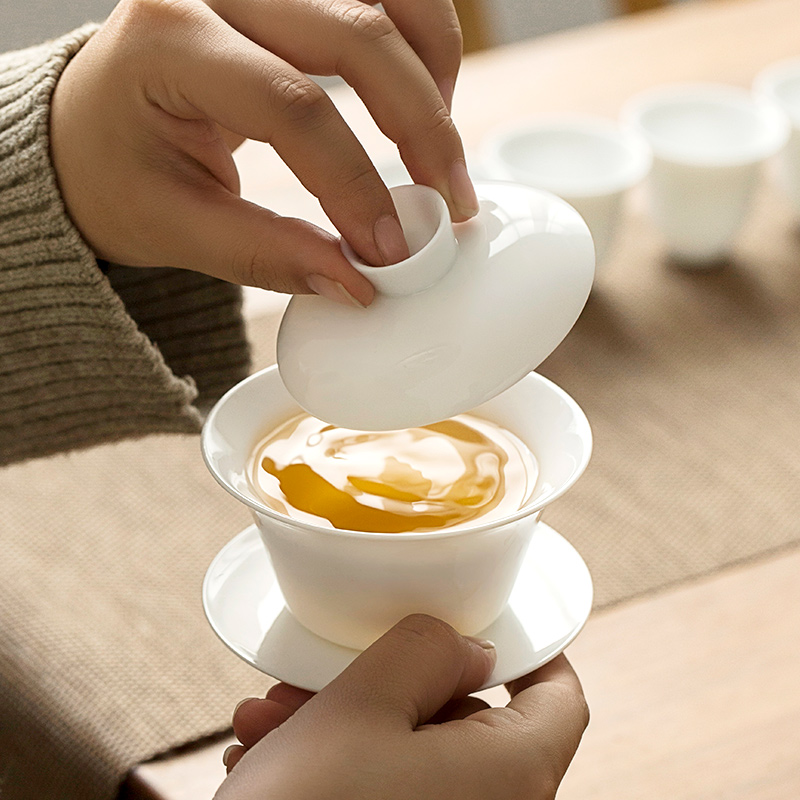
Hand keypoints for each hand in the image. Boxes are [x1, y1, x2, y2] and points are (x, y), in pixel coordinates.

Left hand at [50, 0, 478, 306]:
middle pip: (357, 32)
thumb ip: (264, 255)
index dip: (355, 182)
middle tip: (449, 206)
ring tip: (443, 155)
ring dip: (435, 71)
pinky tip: (427, 100)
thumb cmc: (116, 173)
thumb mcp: (173, 225)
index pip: (291, 107)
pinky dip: (422, 40)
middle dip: (422, 127)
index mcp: (168, 40)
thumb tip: (357, 284)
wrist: (91, 125)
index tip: (391, 252)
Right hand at [217, 615, 588, 799]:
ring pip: (412, 754)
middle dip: (391, 682)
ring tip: (274, 715)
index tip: (488, 625)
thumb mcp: (364, 702)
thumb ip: (429, 651)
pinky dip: (341, 765)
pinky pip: (387, 790)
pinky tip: (270, 752)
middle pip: (466, 722)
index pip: (559, 698)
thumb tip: (470, 650)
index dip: (531, 652)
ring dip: (347, 722)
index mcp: (510, 774)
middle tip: (324, 669)